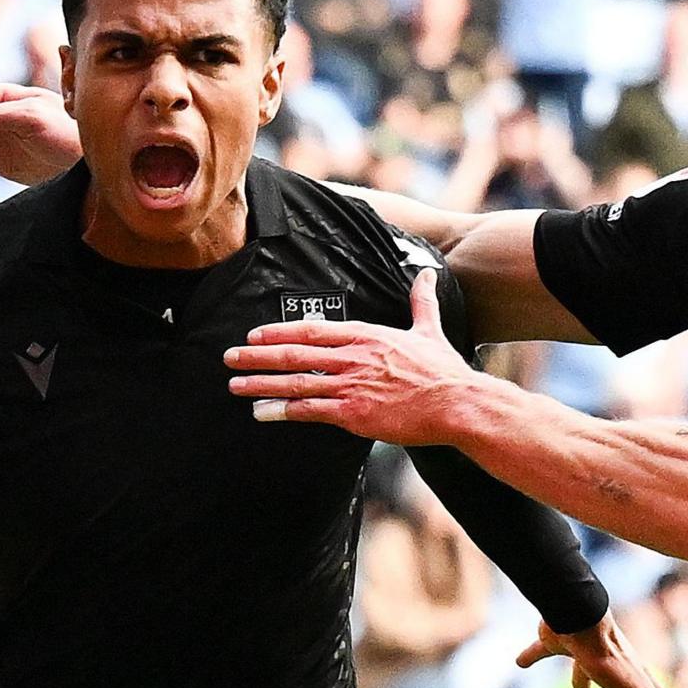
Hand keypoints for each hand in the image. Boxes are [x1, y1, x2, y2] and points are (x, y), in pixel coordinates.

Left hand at [226, 268, 477, 443]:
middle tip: (229, 355)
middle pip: (294, 354)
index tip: (255, 333)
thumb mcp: (430, 329)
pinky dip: (282, 410)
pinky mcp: (354, 413)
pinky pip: (310, 411)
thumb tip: (426, 273)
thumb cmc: (444, 371)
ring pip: (295, 382)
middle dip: (257, 355)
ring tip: (235, 384)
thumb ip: (421, 301)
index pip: (312, 330)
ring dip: (260, 383)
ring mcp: (351, 385)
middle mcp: (352, 357)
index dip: (279, 332)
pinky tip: (262, 412)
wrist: (458, 403)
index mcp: (366, 335)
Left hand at [519, 616, 687, 687]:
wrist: (579, 620)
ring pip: (582, 667)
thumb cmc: (609, 659)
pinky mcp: (557, 642)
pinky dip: (531, 656)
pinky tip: (518, 662)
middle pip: (620, 678)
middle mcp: (608, 660)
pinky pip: (542, 651)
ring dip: (581, 677)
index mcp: (631, 672)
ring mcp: (582, 650)